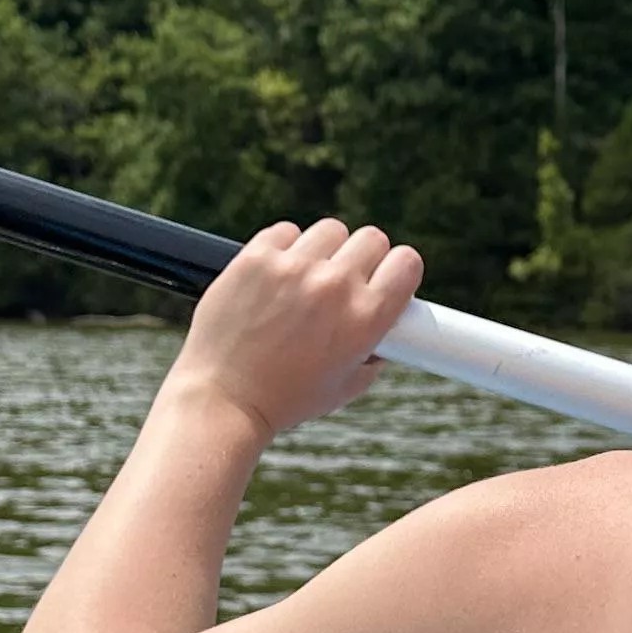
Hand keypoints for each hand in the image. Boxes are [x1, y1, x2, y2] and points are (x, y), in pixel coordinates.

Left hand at [163, 219, 424, 445]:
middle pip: (371, 239)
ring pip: (329, 231)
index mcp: (366, 318)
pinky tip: (275, 275)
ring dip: (323, 251)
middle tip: (342, 282)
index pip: (406, 262)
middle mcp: (334, 287)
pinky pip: (285, 232)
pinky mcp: (256, 258)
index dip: (397, 269)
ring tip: (305, 279)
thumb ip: (376, 355)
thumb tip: (390, 335)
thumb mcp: (347, 387)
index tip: (383, 278)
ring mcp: (293, 268)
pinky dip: (284, 249)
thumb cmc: (286, 400)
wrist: (224, 401)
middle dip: (362, 258)